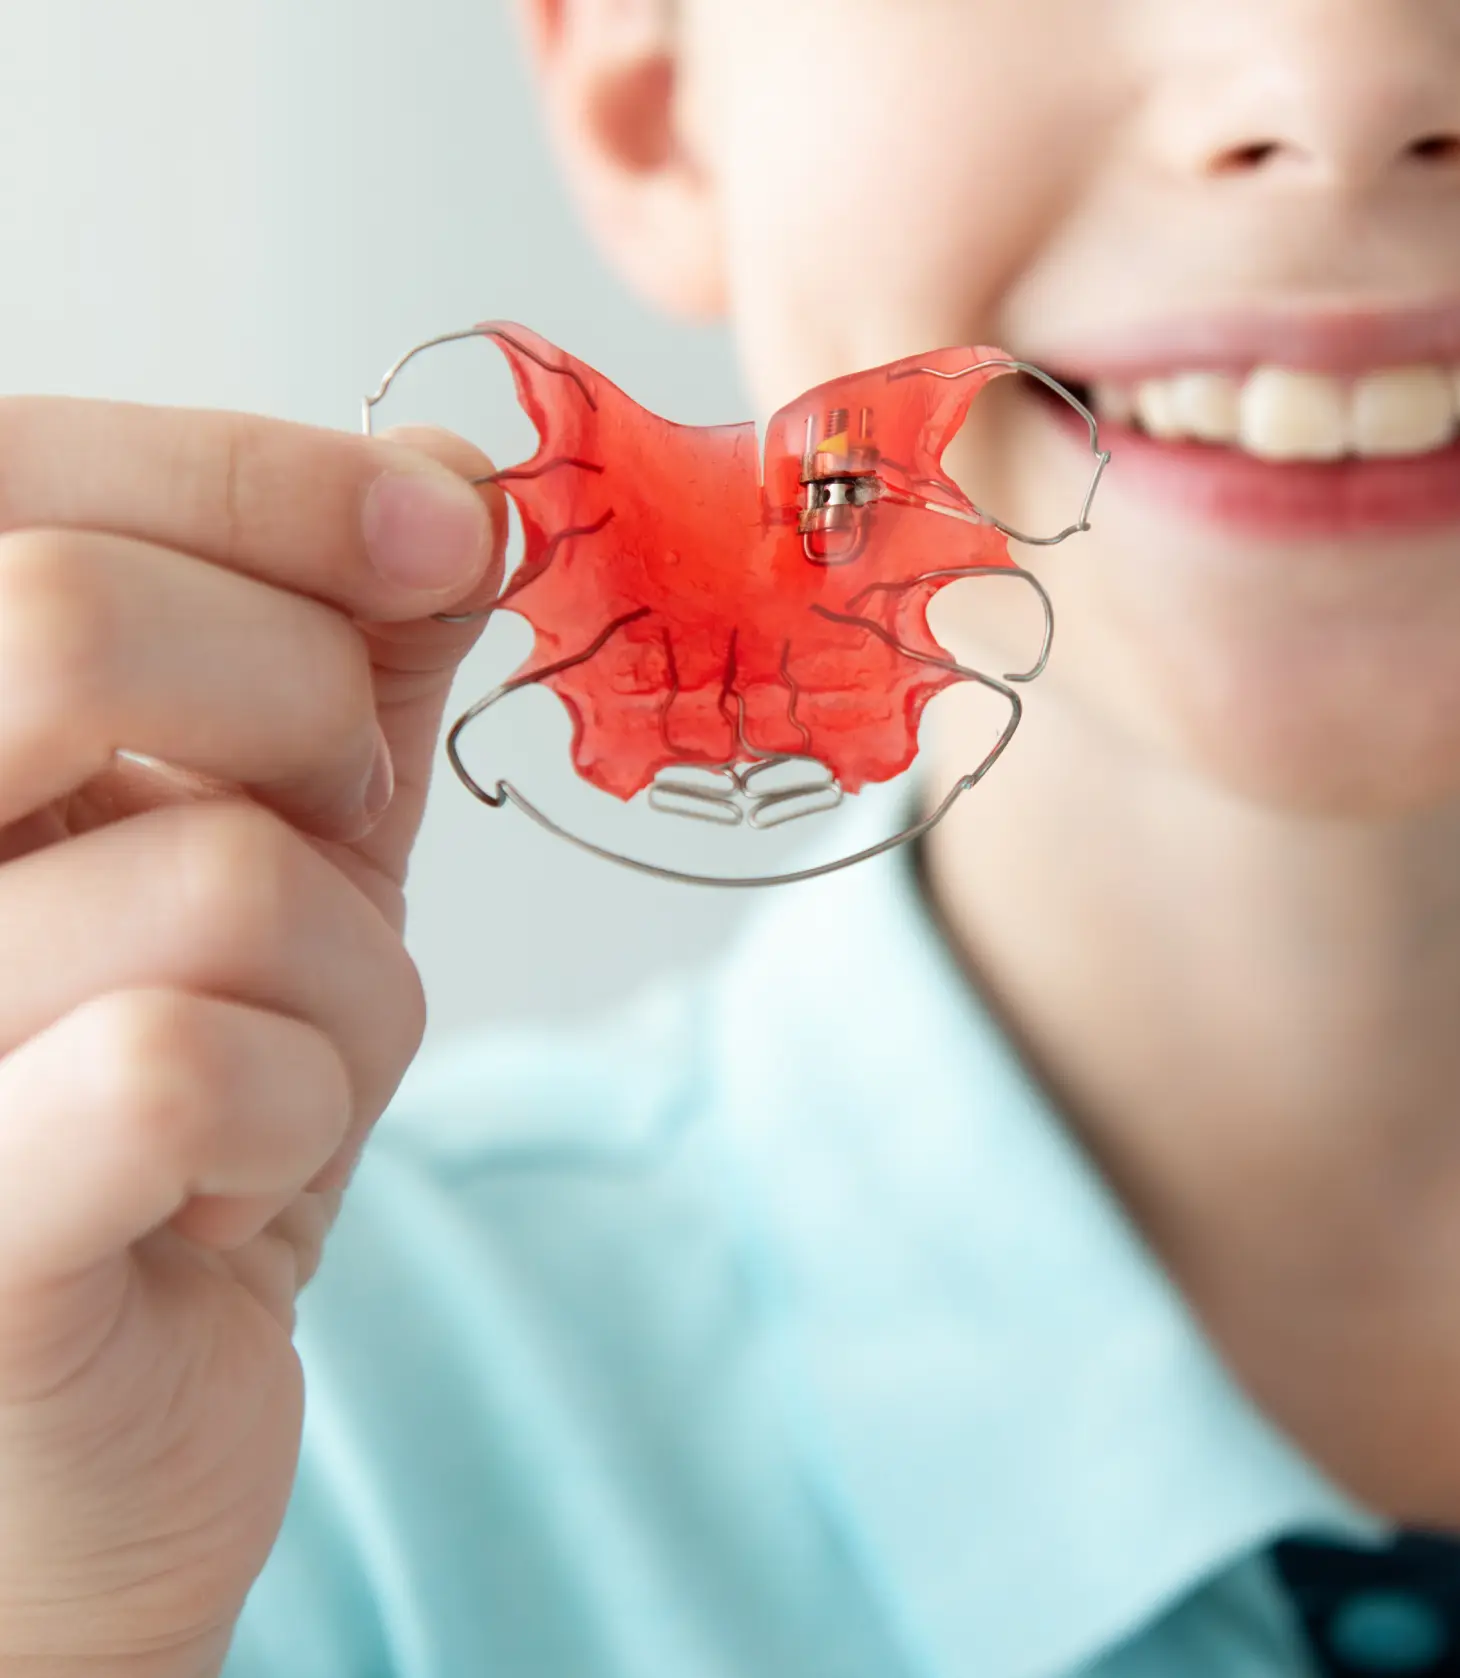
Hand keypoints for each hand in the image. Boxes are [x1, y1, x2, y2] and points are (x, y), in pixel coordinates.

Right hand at [0, 396, 505, 1675]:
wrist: (96, 1411)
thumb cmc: (165, 1099)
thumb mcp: (258, 837)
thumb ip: (326, 654)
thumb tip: (443, 468)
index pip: (16, 476)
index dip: (264, 474)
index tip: (447, 524)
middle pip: (65, 626)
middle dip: (301, 713)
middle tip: (330, 822)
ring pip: (212, 877)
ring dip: (342, 977)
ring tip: (277, 1058)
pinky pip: (185, 1067)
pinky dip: (298, 1109)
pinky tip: (229, 1177)